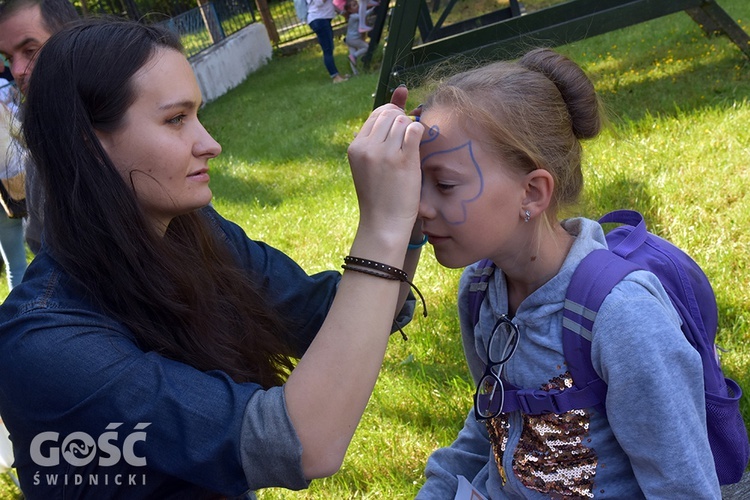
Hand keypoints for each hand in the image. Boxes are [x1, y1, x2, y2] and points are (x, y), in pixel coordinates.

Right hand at [347, 87, 423, 243]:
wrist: (383, 223)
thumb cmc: (381, 194)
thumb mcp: (372, 161)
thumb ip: (383, 129)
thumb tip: (401, 90)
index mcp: (355, 147)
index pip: (376, 114)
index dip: (393, 117)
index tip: (400, 131)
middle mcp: (367, 147)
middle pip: (390, 115)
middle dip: (403, 121)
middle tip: (408, 142)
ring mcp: (384, 153)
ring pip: (403, 120)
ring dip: (412, 130)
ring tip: (411, 150)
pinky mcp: (402, 160)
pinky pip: (415, 130)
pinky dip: (420, 135)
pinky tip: (417, 150)